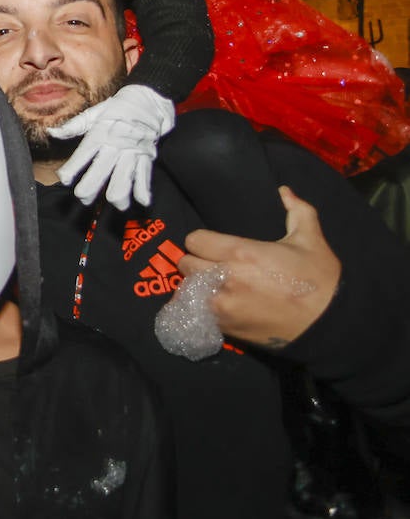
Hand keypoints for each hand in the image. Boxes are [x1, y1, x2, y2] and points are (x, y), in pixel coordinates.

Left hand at [48, 83, 174, 209]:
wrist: (149, 98)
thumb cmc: (118, 107)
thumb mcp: (94, 113)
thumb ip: (72, 126)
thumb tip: (50, 132)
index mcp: (99, 135)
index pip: (82, 155)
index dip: (72, 169)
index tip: (64, 179)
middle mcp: (114, 146)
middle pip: (99, 174)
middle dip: (89, 191)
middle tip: (83, 198)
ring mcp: (132, 152)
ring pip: (122, 181)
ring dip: (117, 197)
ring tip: (113, 205)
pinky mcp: (147, 156)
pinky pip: (145, 177)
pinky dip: (143, 192)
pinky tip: (141, 202)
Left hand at [179, 186, 339, 349]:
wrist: (331, 324)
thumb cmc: (320, 279)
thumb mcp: (311, 239)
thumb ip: (297, 210)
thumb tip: (284, 190)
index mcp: (241, 253)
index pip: (195, 240)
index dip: (202, 241)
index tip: (214, 245)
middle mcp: (225, 278)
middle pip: (186, 264)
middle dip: (197, 261)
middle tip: (213, 264)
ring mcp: (223, 306)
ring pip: (187, 289)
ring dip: (197, 285)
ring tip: (214, 284)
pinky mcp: (225, 327)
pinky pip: (197, 313)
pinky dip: (202, 307)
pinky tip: (218, 304)